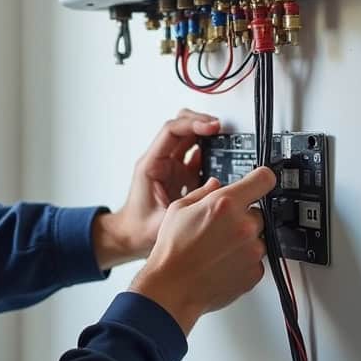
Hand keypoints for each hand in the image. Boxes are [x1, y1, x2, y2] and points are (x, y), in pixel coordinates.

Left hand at [92, 109, 220, 270]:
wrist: (131, 237)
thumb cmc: (138, 229)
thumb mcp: (161, 223)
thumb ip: (186, 211)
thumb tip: (212, 198)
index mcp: (151, 165)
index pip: (171, 131)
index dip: (193, 124)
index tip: (213, 127)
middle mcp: (162, 161)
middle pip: (182, 127)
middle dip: (202, 122)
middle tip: (222, 128)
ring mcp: (173, 167)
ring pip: (191, 139)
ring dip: (209, 137)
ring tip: (229, 141)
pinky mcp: (183, 176)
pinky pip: (199, 157)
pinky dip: (213, 155)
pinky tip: (226, 161)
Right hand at [128, 167, 275, 334]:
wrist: (172, 287)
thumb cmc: (172, 251)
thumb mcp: (178, 209)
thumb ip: (203, 192)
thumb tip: (215, 185)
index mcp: (225, 204)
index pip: (264, 179)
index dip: (261, 178)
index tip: (260, 181)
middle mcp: (243, 226)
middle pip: (257, 212)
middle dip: (242, 217)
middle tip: (219, 228)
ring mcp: (252, 250)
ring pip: (257, 237)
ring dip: (243, 239)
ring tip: (217, 248)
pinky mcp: (255, 272)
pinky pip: (256, 259)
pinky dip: (244, 260)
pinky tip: (222, 261)